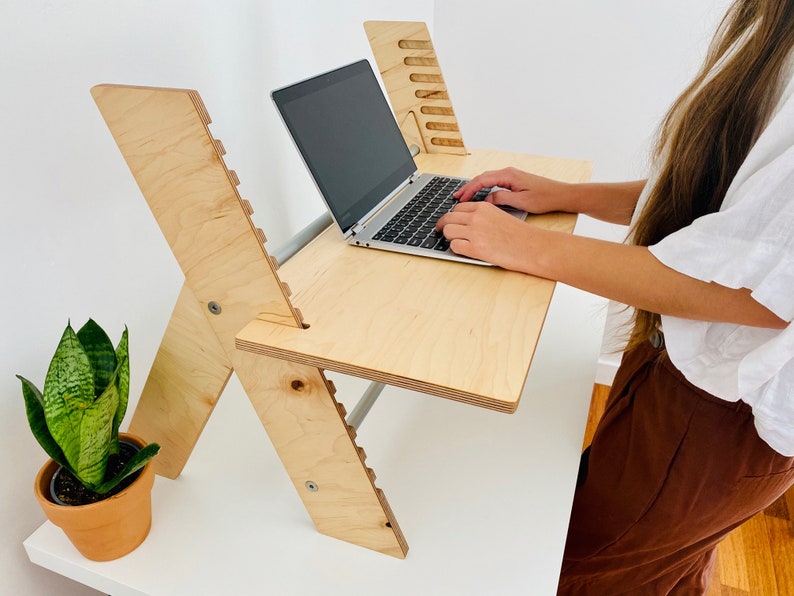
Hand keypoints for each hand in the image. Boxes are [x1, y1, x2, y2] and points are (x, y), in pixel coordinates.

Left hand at [436, 201, 539, 271]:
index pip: (457, 208)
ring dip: (449, 237)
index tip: (450, 221)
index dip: (452, 216)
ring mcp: (475, 232)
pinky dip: (456, 249)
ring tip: (455, 241)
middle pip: (448, 218)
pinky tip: (464, 250)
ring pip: (447, 231)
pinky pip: (454, 246)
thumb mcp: (499, 215)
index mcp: (483, 207)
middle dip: (443, 226)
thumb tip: (465, 221)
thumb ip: (482, 216)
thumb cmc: (519, 234)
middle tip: (441, 231)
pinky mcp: (476, 248)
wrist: (532, 247)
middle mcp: (476, 217)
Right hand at [454, 167, 573, 213]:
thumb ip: (502, 199)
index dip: (469, 189)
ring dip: (475, 187)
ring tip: (464, 197)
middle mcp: (509, 172)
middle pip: (482, 177)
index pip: (483, 180)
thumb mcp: (521, 202)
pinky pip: (494, 182)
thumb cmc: (544, 198)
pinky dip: (484, 188)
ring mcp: (511, 175)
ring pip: (487, 179)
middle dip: (468, 187)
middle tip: (456, 197)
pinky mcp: (514, 180)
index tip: (460, 198)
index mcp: (509, 175)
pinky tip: (480, 195)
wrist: (561, 195)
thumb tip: (487, 200)